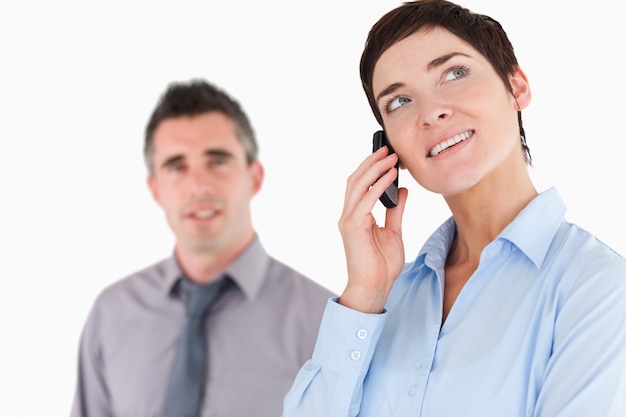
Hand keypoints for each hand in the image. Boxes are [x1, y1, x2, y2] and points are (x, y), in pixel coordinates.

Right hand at [338, 146, 407, 312]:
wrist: (374, 287)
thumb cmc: (382, 265)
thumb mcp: (393, 232)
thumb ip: (395, 211)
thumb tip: (402, 191)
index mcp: (356, 216)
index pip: (359, 185)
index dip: (371, 168)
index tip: (386, 155)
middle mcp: (348, 215)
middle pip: (355, 180)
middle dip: (371, 162)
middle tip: (388, 148)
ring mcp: (348, 220)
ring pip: (357, 185)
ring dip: (375, 168)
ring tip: (391, 156)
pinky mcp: (353, 226)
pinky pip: (366, 199)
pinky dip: (379, 185)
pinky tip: (391, 176)